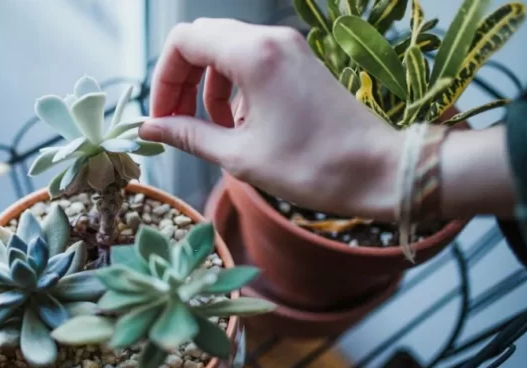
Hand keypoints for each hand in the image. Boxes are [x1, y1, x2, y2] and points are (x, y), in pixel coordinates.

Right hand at [139, 18, 403, 220]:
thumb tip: (148, 129)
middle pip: (203, 40)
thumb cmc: (312, 166)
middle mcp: (271, 39)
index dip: (163, 78)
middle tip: (177, 121)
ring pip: (225, 50)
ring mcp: (289, 47)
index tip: (163, 117)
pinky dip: (233, 86)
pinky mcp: (300, 62)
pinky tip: (239, 124)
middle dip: (181, 79)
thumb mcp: (239, 156)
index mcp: (254, 55)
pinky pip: (251, 60)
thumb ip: (188, 135)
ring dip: (207, 86)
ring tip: (212, 129)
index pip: (184, 42)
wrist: (378, 170)